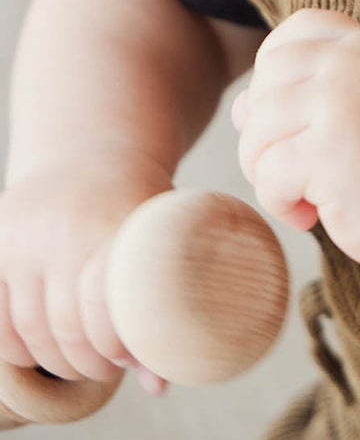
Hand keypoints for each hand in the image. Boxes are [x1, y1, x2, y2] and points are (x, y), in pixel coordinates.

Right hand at [0, 147, 171, 394]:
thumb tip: (158, 388)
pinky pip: (1, 323)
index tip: (127, 354)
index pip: (107, 312)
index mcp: (116, 224)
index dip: (117, 347)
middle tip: (105, 365)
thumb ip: (159, 310)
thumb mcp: (157, 242)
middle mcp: (65, 228)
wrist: (92, 154)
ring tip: (79, 358)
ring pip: (32, 332)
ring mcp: (24, 236)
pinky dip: (20, 348)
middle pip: (68, 329)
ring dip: (56, 361)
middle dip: (89, 362)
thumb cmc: (135, 211)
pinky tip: (43, 345)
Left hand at [230, 9, 359, 272]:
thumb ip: (325, 97)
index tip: (290, 118)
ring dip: (265, 170)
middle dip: (262, 127)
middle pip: (268, 76)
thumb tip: (239, 107)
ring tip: (299, 198)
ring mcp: (342, 102)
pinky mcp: (329, 150)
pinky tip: (309, 217)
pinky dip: (277, 201)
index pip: (300, 28)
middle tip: (287, 170)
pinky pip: (268, 171)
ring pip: (257, 125)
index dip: (275, 70)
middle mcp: (357, 64)